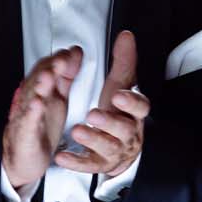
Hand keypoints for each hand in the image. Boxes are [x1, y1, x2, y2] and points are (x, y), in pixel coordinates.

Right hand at [3, 46, 79, 190]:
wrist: (23, 160)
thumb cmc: (40, 129)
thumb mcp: (58, 100)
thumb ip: (65, 77)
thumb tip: (74, 54)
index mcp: (43, 92)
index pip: (48, 70)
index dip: (60, 60)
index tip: (73, 52)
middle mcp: (33, 101)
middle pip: (38, 80)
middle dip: (50, 69)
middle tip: (62, 59)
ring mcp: (27, 116)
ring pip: (31, 98)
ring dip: (39, 86)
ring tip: (48, 76)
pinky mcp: (25, 134)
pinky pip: (28, 123)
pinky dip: (31, 113)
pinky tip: (37, 104)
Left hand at [55, 31, 148, 176]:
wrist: (120, 147)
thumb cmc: (119, 113)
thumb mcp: (120, 86)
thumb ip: (123, 62)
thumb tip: (126, 36)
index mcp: (133, 113)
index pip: (140, 107)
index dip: (131, 103)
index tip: (118, 95)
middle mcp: (127, 133)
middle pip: (124, 129)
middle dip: (109, 122)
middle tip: (94, 114)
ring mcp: (114, 150)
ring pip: (108, 147)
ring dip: (93, 139)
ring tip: (78, 130)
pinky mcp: (99, 163)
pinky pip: (88, 164)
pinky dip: (75, 161)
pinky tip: (62, 156)